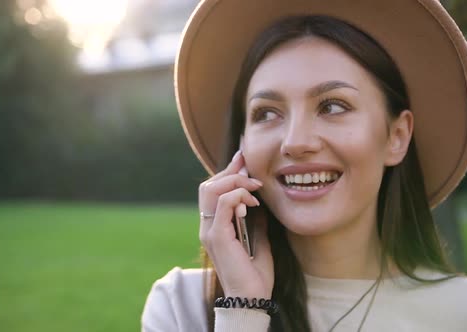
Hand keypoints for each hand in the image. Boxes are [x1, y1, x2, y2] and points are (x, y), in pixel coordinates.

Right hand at [198, 150, 273, 298]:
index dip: (228, 172)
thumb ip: (255, 221)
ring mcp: (209, 231)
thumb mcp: (258, 239)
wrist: (252, 297)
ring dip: (235, 182)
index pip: (212, 191)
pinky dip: (238, 197)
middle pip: (208, 186)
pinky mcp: (217, 236)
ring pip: (211, 190)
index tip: (243, 160)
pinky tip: (252, 204)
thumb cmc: (255, 273)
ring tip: (254, 189)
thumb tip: (259, 202)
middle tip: (251, 171)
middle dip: (230, 172)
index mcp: (214, 226)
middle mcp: (207, 226)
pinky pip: (223, 204)